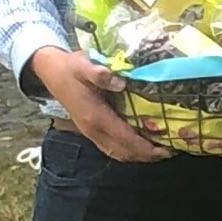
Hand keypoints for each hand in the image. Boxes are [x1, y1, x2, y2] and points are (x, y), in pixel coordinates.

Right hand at [28, 46, 169, 161]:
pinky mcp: (90, 131)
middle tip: (170, 152)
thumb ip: (100, 73)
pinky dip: (128, 151)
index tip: (166, 149)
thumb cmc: (70, 68)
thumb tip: (120, 82)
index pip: (125, 138)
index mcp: (96, 117)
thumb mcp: (84, 64)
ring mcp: (91, 133)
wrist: (51, 72)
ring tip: (160, 152)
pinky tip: (141, 146)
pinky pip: (112, 148)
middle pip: (124, 151)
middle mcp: (93, 130)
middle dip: (147, 155)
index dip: (146, 147)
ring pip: (117, 153)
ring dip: (138, 156)